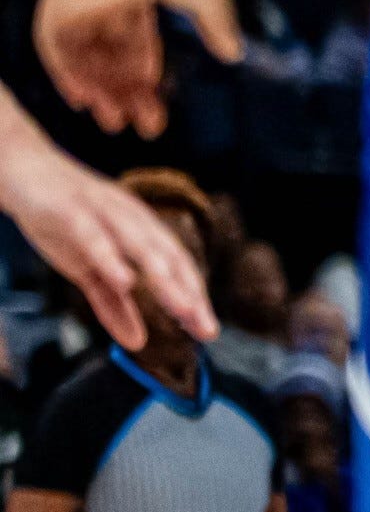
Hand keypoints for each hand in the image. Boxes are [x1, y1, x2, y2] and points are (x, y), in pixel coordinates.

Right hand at [0, 123, 212, 349]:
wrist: (19, 168)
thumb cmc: (60, 219)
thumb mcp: (88, 268)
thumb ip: (113, 304)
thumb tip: (137, 342)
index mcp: (140, 229)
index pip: (177, 265)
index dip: (195, 296)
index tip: (208, 330)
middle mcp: (130, 218)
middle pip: (168, 257)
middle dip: (189, 293)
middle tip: (205, 328)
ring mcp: (102, 211)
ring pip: (140, 245)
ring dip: (164, 277)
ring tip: (182, 308)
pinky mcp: (70, 210)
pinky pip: (94, 236)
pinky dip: (111, 257)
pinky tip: (126, 280)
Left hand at [38, 0, 244, 141]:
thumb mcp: (212, 0)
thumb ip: (219, 27)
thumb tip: (234, 54)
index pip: (136, 46)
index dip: (143, 80)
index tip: (153, 113)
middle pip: (109, 56)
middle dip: (122, 92)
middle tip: (132, 125)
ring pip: (82, 55)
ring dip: (96, 88)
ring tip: (112, 119)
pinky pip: (53, 44)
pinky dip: (63, 72)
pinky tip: (82, 98)